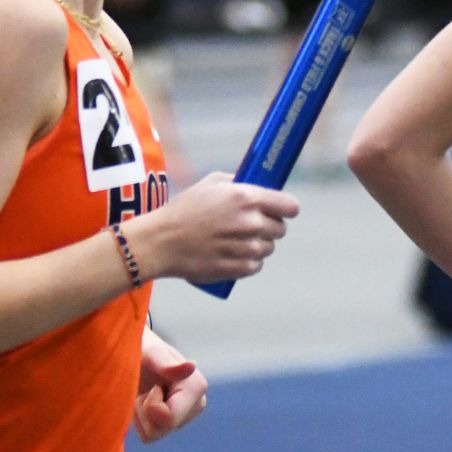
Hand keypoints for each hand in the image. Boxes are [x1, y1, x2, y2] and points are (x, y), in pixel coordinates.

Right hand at [122, 173, 299, 284]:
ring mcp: (246, 247)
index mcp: (246, 197)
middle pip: (280, 229)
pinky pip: (257, 265)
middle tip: (251, 226)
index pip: (289, 206)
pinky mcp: (238, 268)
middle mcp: (250, 222)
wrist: (161, 242)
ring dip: (259, 245)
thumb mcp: (210, 183)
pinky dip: (249, 262)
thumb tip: (256, 185)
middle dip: (270, 227)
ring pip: (269, 248)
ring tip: (237, 241)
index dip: (287, 209)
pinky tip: (233, 255)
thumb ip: (237, 182)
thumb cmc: (183, 209)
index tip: (283, 211)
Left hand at [134, 329, 206, 443]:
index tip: (151, 387)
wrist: (134, 350)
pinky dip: (139, 420)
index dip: (150, 406)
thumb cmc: (142, 349)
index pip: (169, 418)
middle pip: (159, 430)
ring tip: (144, 393)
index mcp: (196, 387)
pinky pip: (147, 436)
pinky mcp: (171, 425)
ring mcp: (184, 417)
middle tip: (146, 389)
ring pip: (152, 435)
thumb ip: (167, 365)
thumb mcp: (151, 355)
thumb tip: (192, 366)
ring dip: (140, 415)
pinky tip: (143, 401)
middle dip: (145, 411)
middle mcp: (196, 405)